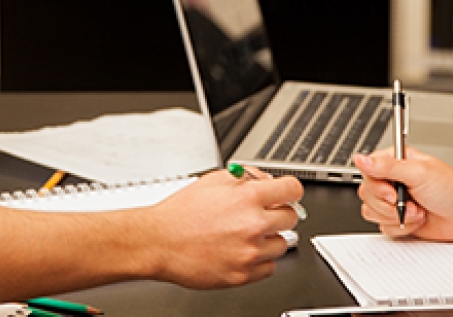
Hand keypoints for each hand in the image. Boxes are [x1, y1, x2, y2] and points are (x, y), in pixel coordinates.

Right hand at [146, 170, 302, 287]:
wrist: (159, 242)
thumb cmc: (180, 214)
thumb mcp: (212, 181)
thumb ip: (244, 177)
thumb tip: (265, 181)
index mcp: (248, 197)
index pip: (293, 190)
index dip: (289, 190)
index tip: (287, 194)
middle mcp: (254, 225)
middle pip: (291, 217)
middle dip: (278, 213)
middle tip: (262, 214)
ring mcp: (250, 252)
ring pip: (282, 244)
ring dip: (269, 238)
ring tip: (245, 235)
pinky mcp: (243, 274)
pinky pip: (269, 267)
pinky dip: (259, 260)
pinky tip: (241, 251)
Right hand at [354, 148, 452, 241]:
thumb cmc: (451, 190)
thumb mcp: (419, 172)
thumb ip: (387, 166)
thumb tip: (360, 159)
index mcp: (394, 162)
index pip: (366, 170)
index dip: (376, 185)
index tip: (393, 192)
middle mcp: (391, 181)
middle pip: (366, 193)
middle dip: (389, 204)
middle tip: (409, 202)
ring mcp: (393, 201)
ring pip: (371, 211)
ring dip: (397, 216)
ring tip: (417, 210)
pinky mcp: (397, 219)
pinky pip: (383, 226)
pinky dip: (401, 227)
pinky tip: (417, 219)